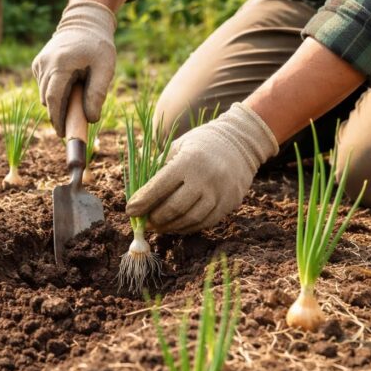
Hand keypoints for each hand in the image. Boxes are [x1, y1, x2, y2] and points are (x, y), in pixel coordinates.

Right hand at [32, 1, 116, 136]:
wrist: (84, 23)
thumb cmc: (98, 46)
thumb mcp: (105, 68)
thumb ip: (97, 94)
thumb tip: (91, 119)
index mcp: (61, 64)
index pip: (54, 98)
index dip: (58, 119)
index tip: (63, 134)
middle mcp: (45, 63)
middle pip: (48, 99)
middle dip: (59, 114)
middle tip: (74, 124)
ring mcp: (39, 63)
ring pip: (45, 94)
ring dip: (59, 101)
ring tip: (76, 95)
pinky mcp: (37, 64)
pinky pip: (44, 86)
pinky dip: (55, 91)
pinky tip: (69, 83)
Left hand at [126, 103, 277, 232]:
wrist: (240, 142)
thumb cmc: (201, 143)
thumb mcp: (177, 146)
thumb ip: (157, 167)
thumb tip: (137, 193)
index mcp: (189, 161)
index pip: (160, 187)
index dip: (142, 202)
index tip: (129, 210)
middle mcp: (206, 179)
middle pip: (174, 208)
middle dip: (154, 218)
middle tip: (144, 222)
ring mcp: (220, 193)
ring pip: (189, 220)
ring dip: (169, 227)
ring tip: (157, 226)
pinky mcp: (229, 203)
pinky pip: (204, 223)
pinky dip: (186, 227)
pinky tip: (175, 225)